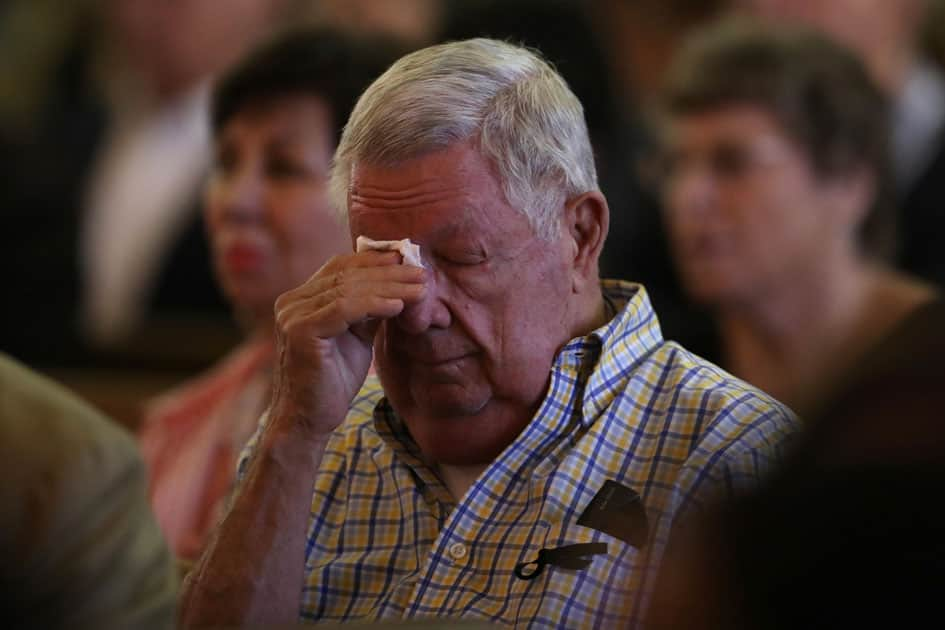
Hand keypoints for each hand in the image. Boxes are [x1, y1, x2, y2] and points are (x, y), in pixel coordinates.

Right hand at [270, 251, 424, 438]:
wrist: (310, 419)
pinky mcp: (300, 331)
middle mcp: (291, 302)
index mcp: (301, 299)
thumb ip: (369, 308)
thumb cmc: (333, 381)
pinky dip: (375, 304)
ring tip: (420, 289)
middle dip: (389, 272)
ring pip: (348, 289)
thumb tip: (400, 282)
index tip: (408, 259)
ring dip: (390, 287)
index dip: (375, 260)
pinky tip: (399, 306)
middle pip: (346, 275)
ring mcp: (293, 315)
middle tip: (422, 272)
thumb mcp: (357, 336)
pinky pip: (344, 308)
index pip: (340, 267)